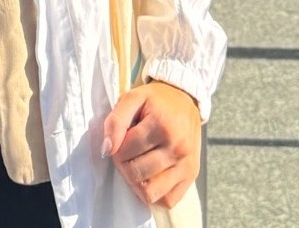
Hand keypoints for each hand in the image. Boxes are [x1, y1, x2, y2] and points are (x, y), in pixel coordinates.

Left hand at [101, 80, 201, 209]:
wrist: (185, 99)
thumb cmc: (155, 101)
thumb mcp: (132, 98)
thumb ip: (115, 120)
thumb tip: (107, 149)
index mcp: (162, 125)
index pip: (125, 152)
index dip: (115, 149)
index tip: (120, 141)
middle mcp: (178, 147)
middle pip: (136, 174)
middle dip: (124, 166)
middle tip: (127, 154)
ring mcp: (187, 164)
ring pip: (150, 192)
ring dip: (136, 182)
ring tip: (137, 165)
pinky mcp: (191, 175)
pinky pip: (167, 200)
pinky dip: (154, 193)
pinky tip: (151, 176)